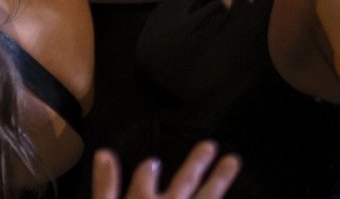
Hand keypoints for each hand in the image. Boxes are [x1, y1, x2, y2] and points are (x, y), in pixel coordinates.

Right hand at [89, 142, 242, 198]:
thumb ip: (106, 186)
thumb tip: (105, 153)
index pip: (147, 176)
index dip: (150, 168)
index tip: (154, 162)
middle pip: (185, 182)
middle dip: (198, 162)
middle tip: (211, 145)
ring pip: (208, 197)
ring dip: (220, 179)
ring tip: (234, 162)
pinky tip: (228, 198)